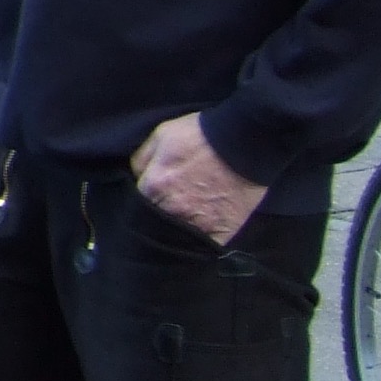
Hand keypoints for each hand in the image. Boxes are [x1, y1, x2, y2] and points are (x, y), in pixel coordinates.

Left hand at [132, 113, 265, 245]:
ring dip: (179, 229)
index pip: (136, 202)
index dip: (142, 199)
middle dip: (158, 216)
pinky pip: (205, 246)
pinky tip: (201, 230)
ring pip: (179, 236)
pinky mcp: (223, 233)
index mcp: (153, 187)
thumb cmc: (201, 135)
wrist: (244, 143)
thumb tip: (136, 176)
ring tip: (185, 219)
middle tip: (169, 207)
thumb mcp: (161, 135)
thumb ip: (142, 159)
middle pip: (155, 222)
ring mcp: (198, 224)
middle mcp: (172, 210)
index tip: (150, 196)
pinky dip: (201, 241)